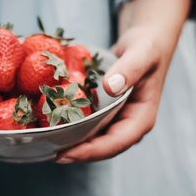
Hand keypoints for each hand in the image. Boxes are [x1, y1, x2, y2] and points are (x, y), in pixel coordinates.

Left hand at [55, 0, 189, 162]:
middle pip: (101, 147)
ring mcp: (116, 118)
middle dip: (77, 152)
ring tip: (47, 143)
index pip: (115, 143)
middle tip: (49, 152)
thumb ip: (130, 69)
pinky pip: (88, 122)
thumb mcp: (143, 54)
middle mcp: (128, 124)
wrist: (145, 42)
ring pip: (93, 137)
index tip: (66, 154)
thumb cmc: (148, 48)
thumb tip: (111, 87)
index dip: (90, 152)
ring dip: (72, 142)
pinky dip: (71, 125)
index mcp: (141, 118)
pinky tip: (52, 123)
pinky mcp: (105, 111)